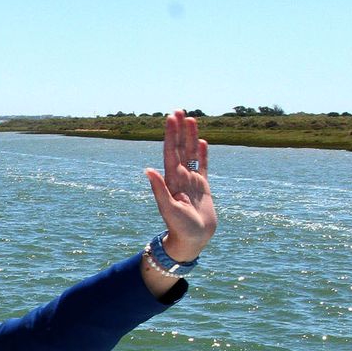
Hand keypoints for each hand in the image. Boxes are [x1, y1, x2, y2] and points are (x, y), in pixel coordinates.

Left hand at [144, 109, 216, 261]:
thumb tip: (148, 170)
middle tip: (178, 111)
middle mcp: (180, 177)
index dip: (171, 135)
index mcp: (171, 179)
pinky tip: (202, 141)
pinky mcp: (202, 186)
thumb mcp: (168, 208)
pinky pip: (202, 166)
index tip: (170, 118)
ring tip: (190, 119)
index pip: (171, 152)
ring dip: (191, 137)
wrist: (193, 239)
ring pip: (192, 153)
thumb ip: (159, 189)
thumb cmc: (179, 227)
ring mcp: (191, 180)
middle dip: (179, 130)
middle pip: (180, 148)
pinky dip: (203, 154)